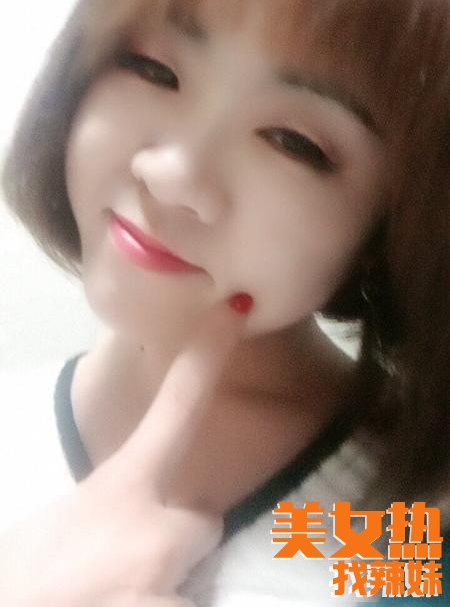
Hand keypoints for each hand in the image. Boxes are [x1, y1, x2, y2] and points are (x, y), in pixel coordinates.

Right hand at [0, 298, 251, 606]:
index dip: (208, 360)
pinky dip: (169, 606)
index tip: (234, 312)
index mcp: (118, 493)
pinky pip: (197, 606)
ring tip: (120, 594)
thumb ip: (108, 510)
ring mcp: (165, 588)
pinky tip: (126, 605)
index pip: (175, 411)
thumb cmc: (21, 580)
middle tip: (127, 565)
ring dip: (170, 586)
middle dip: (178, 540)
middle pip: (202, 525)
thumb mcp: (61, 526)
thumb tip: (132, 520)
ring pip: (199, 579)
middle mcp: (153, 535)